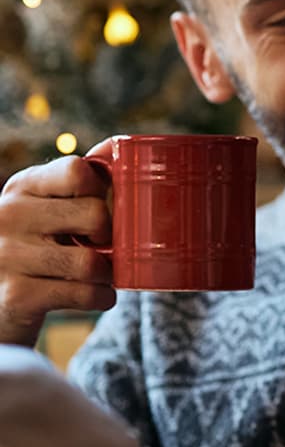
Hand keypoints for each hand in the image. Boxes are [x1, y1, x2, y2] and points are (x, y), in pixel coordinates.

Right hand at [0, 145, 116, 347]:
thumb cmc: (33, 247)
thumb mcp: (43, 208)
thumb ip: (73, 185)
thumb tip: (113, 149)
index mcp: (21, 187)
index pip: (77, 171)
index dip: (102, 190)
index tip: (99, 207)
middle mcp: (8, 215)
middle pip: (95, 215)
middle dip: (111, 237)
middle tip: (105, 247)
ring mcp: (7, 256)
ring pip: (91, 262)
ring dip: (108, 273)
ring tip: (102, 275)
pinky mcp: (16, 296)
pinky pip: (84, 294)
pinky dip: (102, 297)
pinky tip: (98, 295)